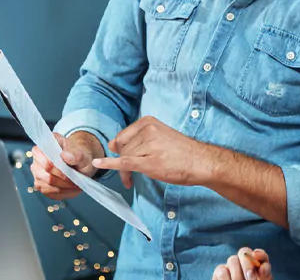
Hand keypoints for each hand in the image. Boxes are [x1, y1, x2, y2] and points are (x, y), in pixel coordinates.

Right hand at [30, 132, 100, 199]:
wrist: (78, 163)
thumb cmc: (79, 157)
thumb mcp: (82, 155)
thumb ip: (76, 155)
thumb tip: (65, 155)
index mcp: (46, 143)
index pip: (46, 159)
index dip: (60, 168)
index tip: (73, 171)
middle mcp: (37, 156)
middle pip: (46, 173)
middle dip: (63, 179)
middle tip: (76, 181)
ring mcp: (36, 170)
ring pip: (47, 184)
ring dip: (63, 186)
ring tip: (74, 185)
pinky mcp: (39, 183)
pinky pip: (48, 191)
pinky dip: (61, 192)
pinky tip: (69, 188)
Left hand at [92, 116, 214, 186]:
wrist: (201, 161)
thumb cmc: (182, 152)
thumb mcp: (159, 136)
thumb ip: (137, 139)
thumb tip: (112, 145)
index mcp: (148, 122)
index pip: (122, 137)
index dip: (120, 151)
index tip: (124, 160)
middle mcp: (147, 130)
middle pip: (122, 149)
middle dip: (123, 162)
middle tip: (131, 176)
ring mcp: (148, 146)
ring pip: (124, 159)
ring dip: (126, 172)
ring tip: (137, 178)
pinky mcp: (150, 162)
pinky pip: (124, 163)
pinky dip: (109, 164)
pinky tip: (98, 164)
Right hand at [213, 248, 271, 279]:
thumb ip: (265, 276)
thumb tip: (263, 266)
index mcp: (258, 268)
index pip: (260, 255)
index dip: (260, 256)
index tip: (262, 268)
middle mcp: (244, 265)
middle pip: (244, 252)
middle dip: (248, 264)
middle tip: (250, 278)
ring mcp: (231, 268)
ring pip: (232, 260)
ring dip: (237, 274)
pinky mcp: (220, 273)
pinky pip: (221, 269)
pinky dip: (226, 279)